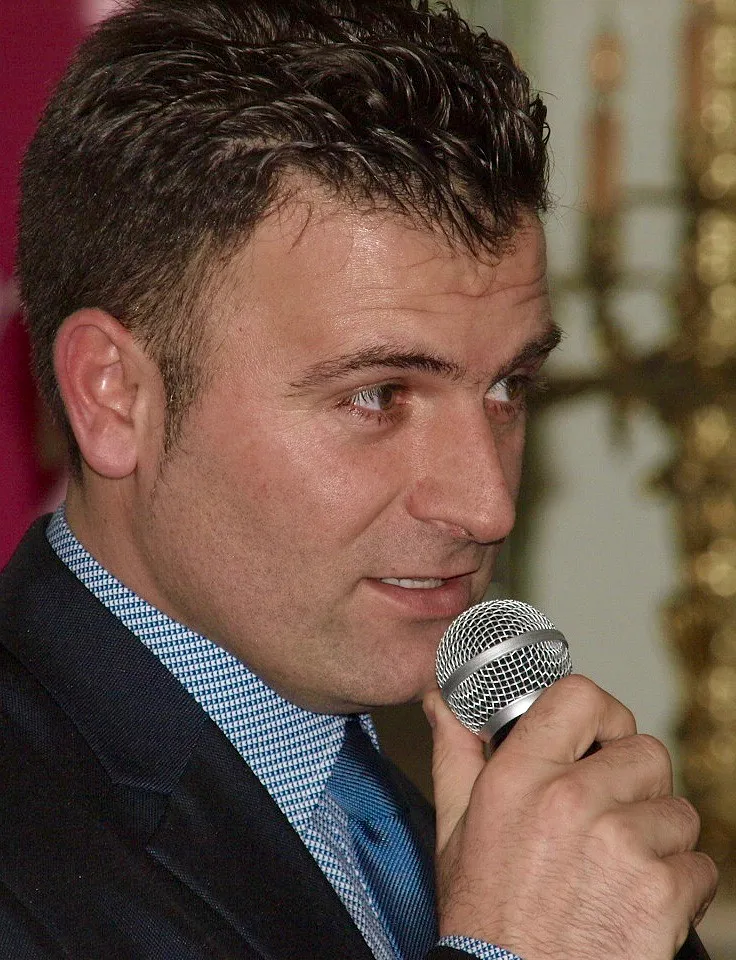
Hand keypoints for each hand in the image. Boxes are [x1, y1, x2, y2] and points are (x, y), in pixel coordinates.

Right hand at [424, 675, 717, 959]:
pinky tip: (636, 902)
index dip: (602, 716)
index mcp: (520, 776)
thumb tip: (444, 700)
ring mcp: (621, 845)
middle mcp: (571, 801)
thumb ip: (455, 752)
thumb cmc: (485, 916)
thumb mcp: (453, 828)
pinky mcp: (660, 893)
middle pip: (646, 753)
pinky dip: (680, 887)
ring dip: (659, 839)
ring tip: (619, 869)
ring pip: (678, 812)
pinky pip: (699, 866)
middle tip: (609, 817)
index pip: (582, 697)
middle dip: (635, 784)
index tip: (602, 739)